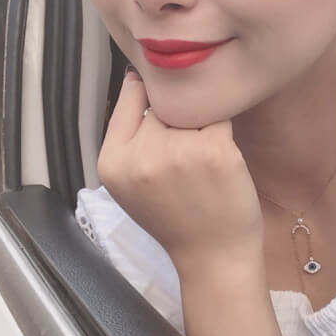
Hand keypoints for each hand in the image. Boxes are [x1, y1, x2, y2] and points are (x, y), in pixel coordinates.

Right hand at [97, 69, 264, 278]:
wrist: (212, 256)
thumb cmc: (174, 218)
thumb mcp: (130, 183)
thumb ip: (128, 138)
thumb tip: (137, 79)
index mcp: (112, 162)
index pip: (130, 97)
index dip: (150, 97)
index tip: (165, 110)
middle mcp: (141, 154)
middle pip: (164, 102)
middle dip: (178, 117)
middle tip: (187, 150)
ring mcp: (179, 150)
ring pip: (194, 107)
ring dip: (202, 124)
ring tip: (203, 159)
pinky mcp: (215, 149)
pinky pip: (221, 117)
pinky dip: (223, 132)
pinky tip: (221, 158)